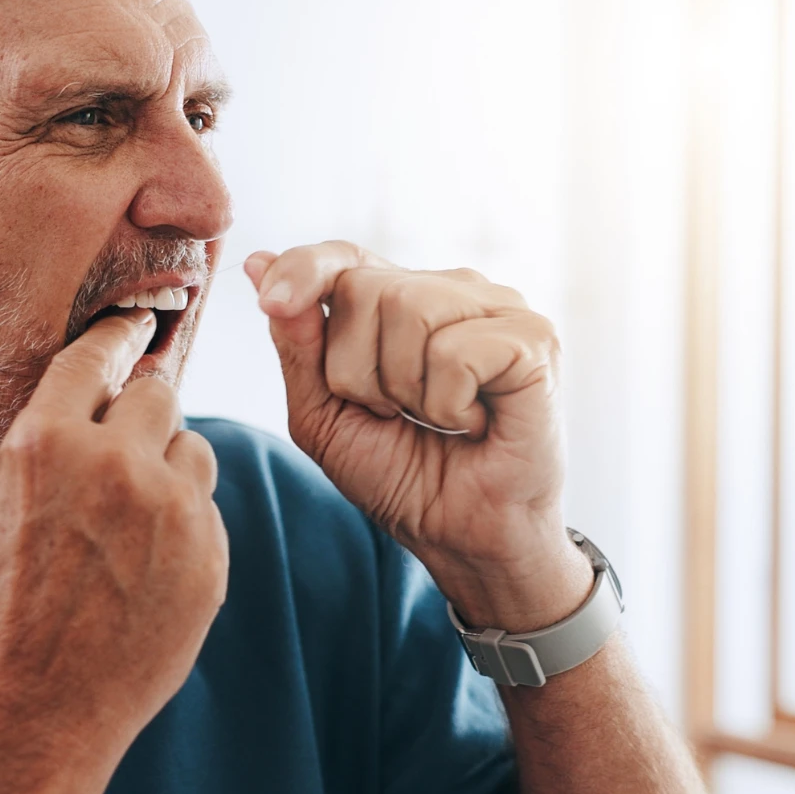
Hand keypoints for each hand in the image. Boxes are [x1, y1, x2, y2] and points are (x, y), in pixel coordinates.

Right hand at [0, 309, 228, 747]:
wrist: (34, 709)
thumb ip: (42, 454)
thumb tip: (81, 419)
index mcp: (46, 442)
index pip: (95, 355)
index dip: (115, 335)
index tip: (133, 325)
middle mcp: (115, 464)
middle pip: (156, 393)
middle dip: (139, 412)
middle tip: (123, 442)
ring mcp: (171, 512)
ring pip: (193, 448)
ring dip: (169, 466)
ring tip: (133, 516)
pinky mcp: (209, 557)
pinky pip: (206, 511)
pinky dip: (184, 524)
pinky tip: (147, 565)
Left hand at [245, 242, 588, 631]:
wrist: (462, 537)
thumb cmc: (401, 476)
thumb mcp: (324, 413)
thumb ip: (298, 343)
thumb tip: (260, 264)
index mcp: (402, 300)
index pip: (344, 256)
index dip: (305, 270)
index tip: (271, 300)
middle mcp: (452, 291)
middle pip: (363, 287)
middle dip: (357, 370)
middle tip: (398, 414)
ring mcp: (499, 308)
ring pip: (407, 308)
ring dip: (404, 390)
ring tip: (438, 419)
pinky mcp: (534, 338)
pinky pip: (454, 349)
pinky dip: (449, 404)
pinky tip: (474, 423)